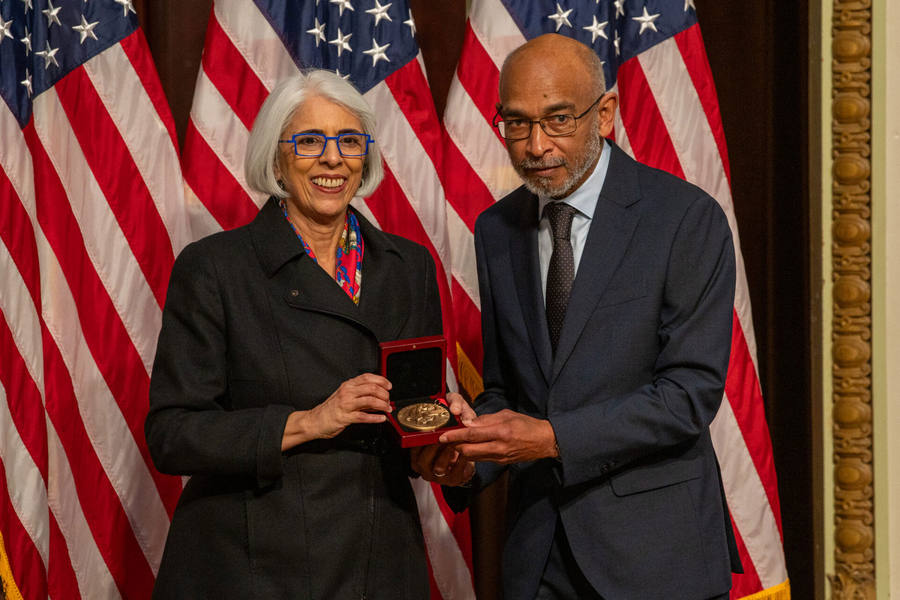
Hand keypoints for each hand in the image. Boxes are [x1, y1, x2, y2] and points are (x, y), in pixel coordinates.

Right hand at [282, 373, 391, 449]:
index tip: (389, 386)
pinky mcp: (345, 417)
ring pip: (369, 400)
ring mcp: (346, 404)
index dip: (381, 380)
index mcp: (348, 385)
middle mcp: (347, 392)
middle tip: (388, 400)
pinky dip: (376, 418)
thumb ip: (361, 394)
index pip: (367, 377)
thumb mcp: (345, 395)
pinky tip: (382, 418)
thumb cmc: (331, 408)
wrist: (315, 420)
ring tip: (387, 409)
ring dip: (382, 405)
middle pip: (371, 388)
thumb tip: (379, 395)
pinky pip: (364, 417)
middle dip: (384, 394)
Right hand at [408, 393, 475, 485]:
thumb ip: (455, 402)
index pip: (413, 448)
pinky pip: (455, 473)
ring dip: (448, 454)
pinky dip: (461, 462)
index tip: (431, 432)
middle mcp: (424, 465)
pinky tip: (466, 453)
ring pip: (438, 468)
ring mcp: (438, 475)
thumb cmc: (459, 426)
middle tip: (443, 437)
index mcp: (418, 450)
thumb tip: (454, 409)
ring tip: (456, 443)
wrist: (473, 443)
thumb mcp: (457, 409)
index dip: (421, 442)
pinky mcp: (452, 480)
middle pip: (422, 460)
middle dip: (433, 448)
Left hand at [438, 409, 558, 463]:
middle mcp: (499, 447)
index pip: (473, 435)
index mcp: (501, 432)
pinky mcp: (500, 463)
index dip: (456, 435)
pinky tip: (469, 446)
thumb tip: (469, 423)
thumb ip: (487, 419)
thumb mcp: (507, 415)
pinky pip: (481, 459)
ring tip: (455, 442)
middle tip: (446, 438)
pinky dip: (472, 453)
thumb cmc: (526, 424)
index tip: (442, 435)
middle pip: (469, 450)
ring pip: (473, 457)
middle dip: (455, 445)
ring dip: (462, 450)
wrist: (544, 441)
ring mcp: (500, 457)